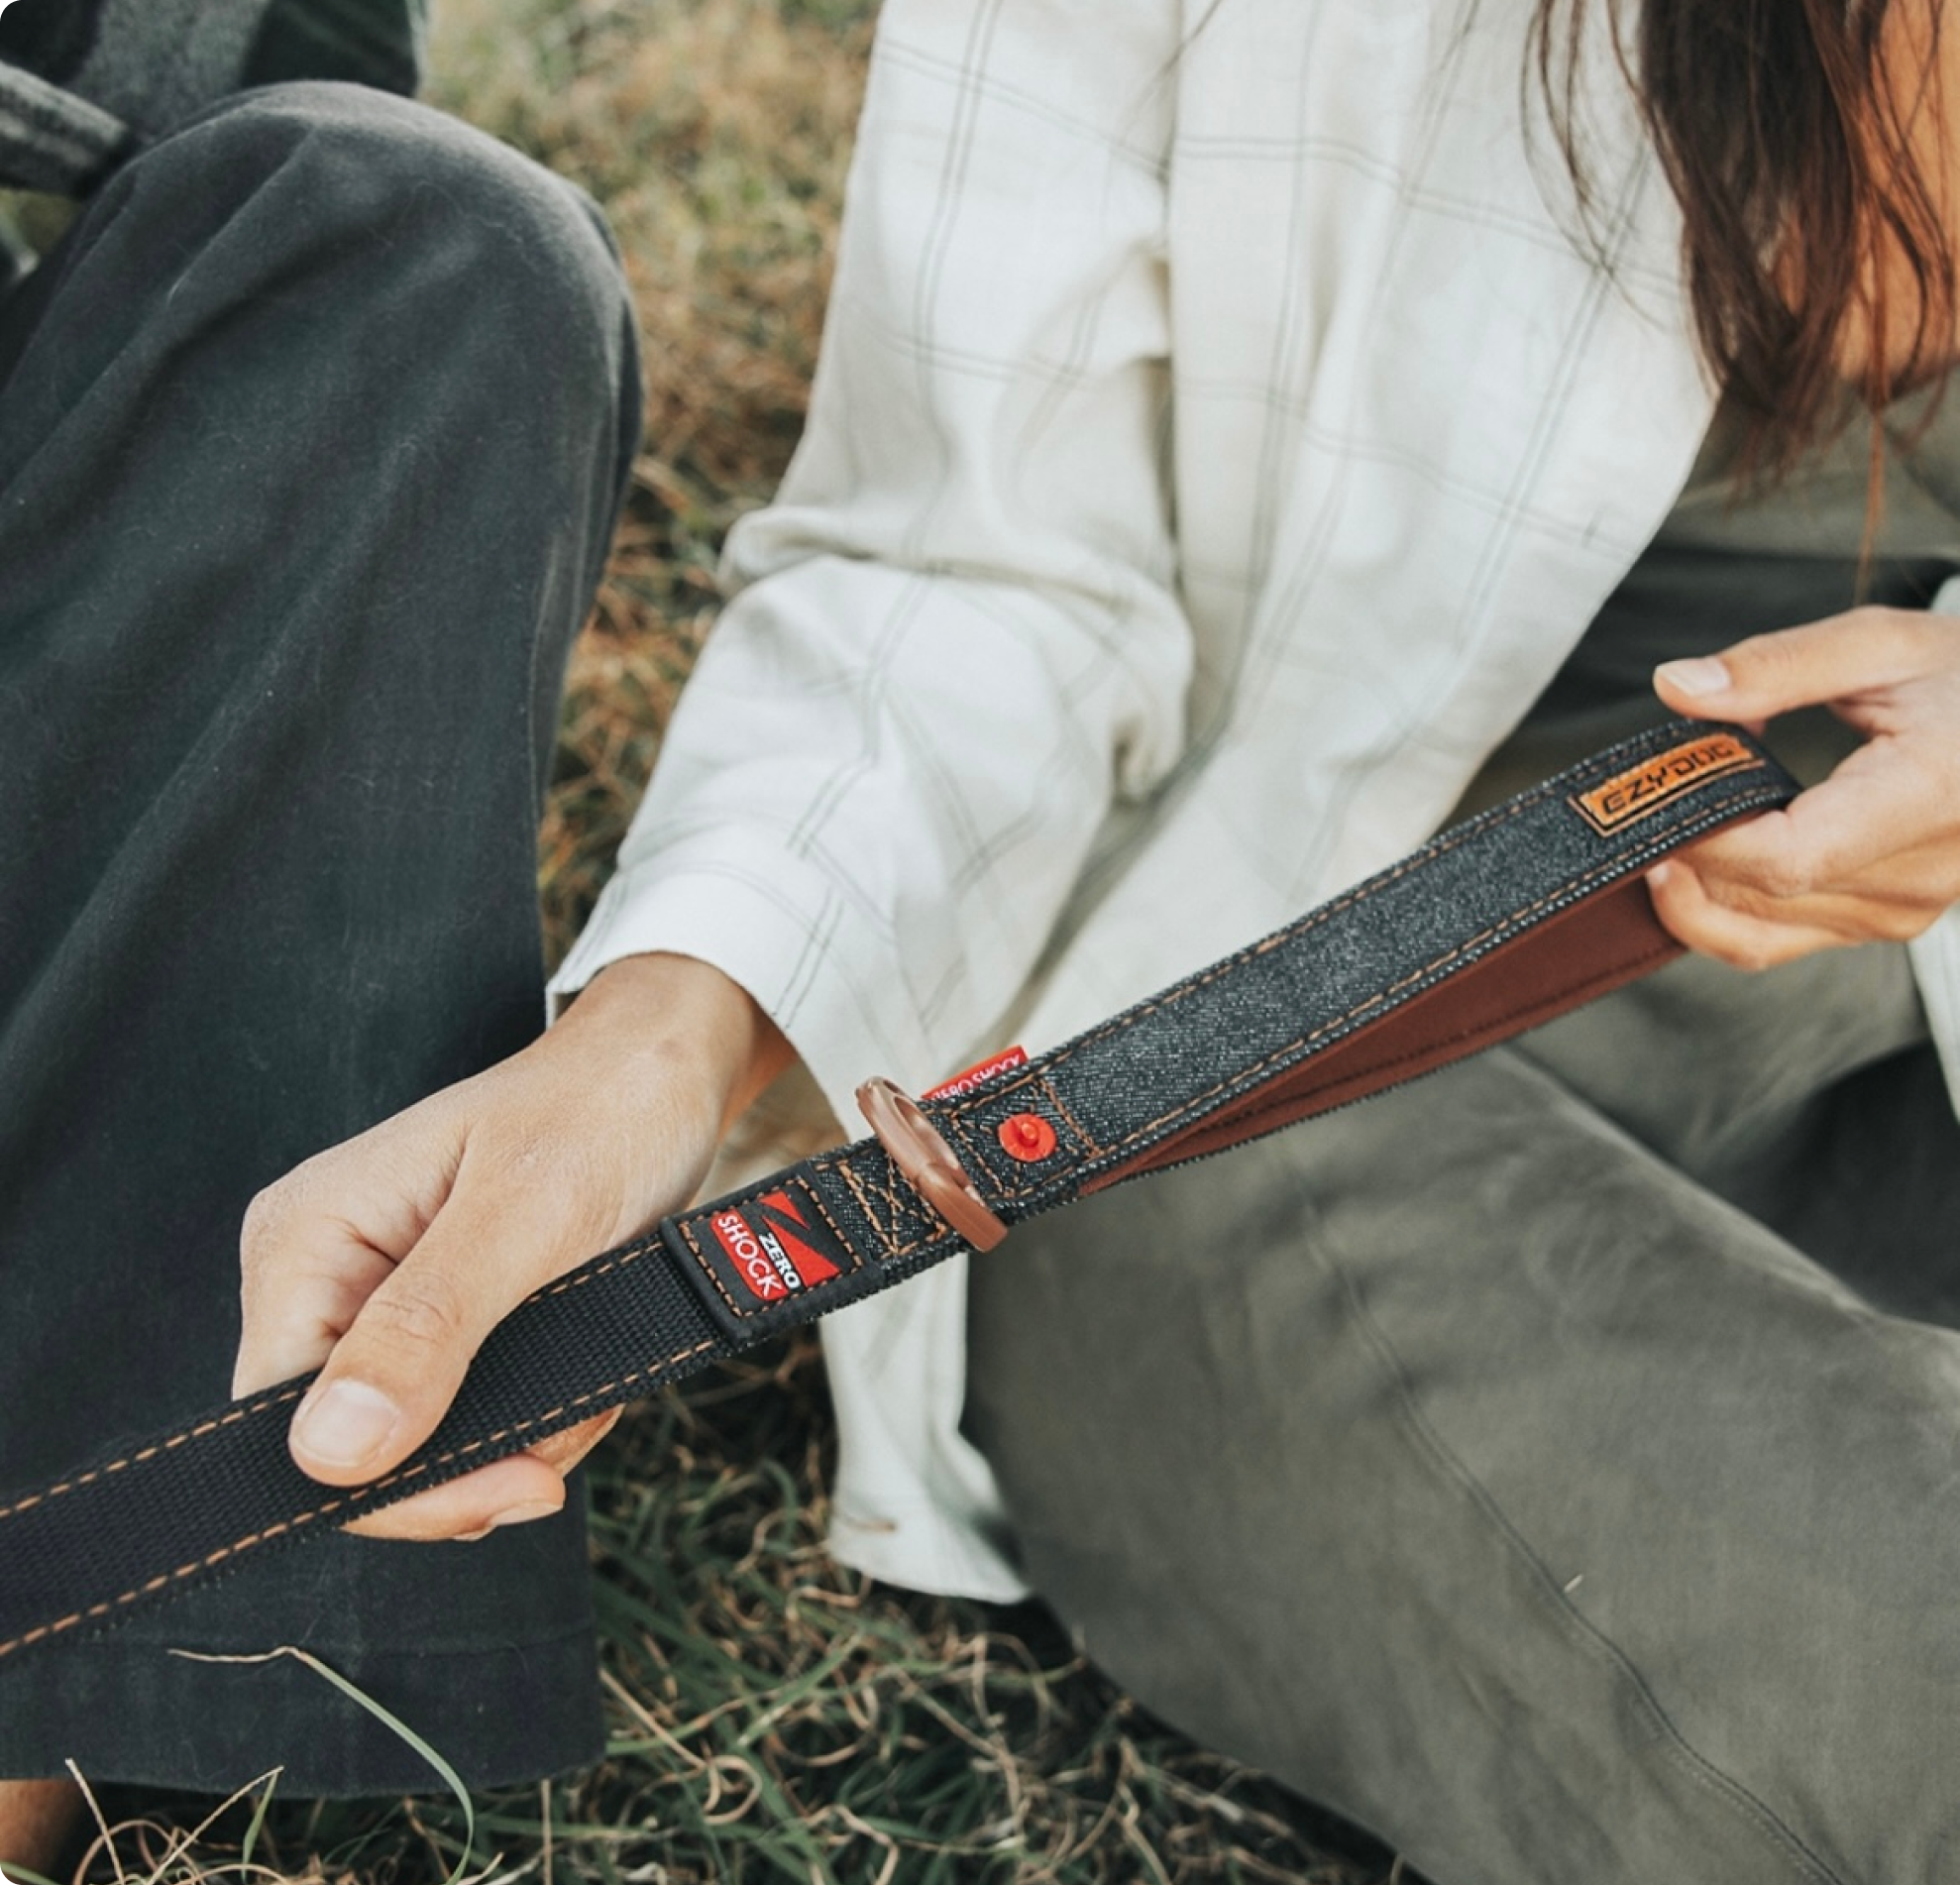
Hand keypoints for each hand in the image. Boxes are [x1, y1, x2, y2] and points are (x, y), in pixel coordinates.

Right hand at [233, 951, 789, 1540]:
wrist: (669, 1074)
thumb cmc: (600, 1111)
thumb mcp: (526, 1216)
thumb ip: (427, 1328)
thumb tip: (329, 1450)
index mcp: (306, 1240)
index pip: (291, 1425)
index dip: (395, 1485)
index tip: (520, 1482)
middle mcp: (325, 1277)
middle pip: (360, 1454)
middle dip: (480, 1460)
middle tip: (579, 1417)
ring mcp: (383, 1305)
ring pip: (427, 1450)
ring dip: (525, 1438)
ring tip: (597, 1369)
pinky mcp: (443, 1325)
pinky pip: (474, 1420)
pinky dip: (543, 1415)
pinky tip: (590, 1367)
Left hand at [1646, 605, 1959, 967]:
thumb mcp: (1883, 644)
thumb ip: (1777, 666)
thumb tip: (1680, 687)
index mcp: (1926, 798)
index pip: (1786, 858)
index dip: (1703, 838)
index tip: (1652, 796)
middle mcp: (1919, 876)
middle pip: (1759, 900)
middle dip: (1682, 856)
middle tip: (1640, 800)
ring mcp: (1903, 911)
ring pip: (1756, 935)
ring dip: (1692, 888)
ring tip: (1668, 820)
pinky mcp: (1884, 923)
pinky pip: (1777, 939)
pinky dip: (1721, 905)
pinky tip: (1702, 852)